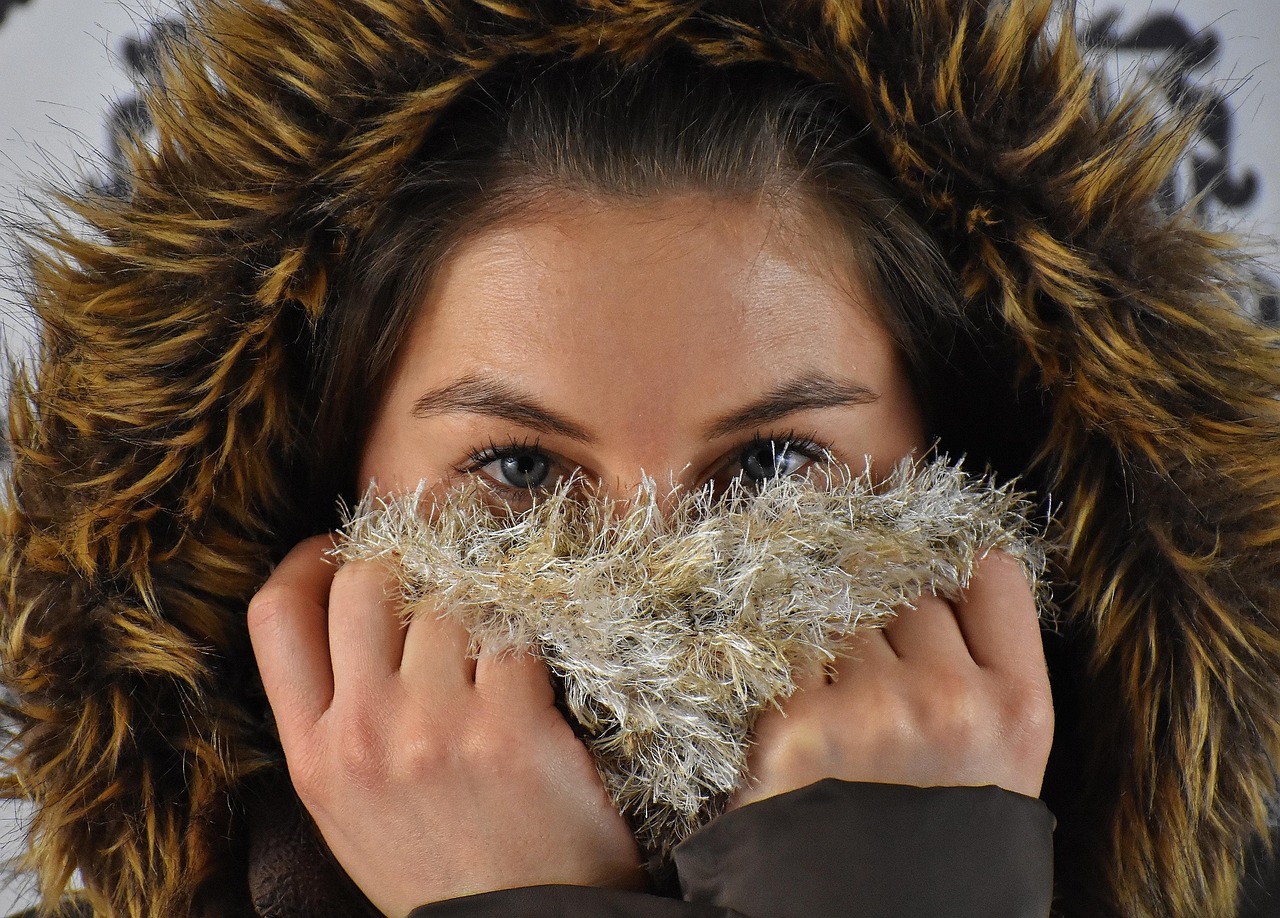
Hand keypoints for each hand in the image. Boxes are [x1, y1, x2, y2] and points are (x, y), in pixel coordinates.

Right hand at [247, 535, 645, 916]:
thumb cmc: (435, 865)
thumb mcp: (346, 807)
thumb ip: (332, 718)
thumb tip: (341, 613)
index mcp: (313, 754)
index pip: (276, 615)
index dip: (308, 561)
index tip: (340, 549)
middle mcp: (366, 732)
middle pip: (364, 581)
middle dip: (402, 571)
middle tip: (433, 591)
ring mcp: (439, 724)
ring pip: (448, 598)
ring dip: (474, 610)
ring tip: (488, 656)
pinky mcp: (513, 724)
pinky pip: (514, 633)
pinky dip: (525, 642)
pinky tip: (528, 678)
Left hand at [730, 550, 1052, 807]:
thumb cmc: (944, 841)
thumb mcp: (1000, 764)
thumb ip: (983, 675)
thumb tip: (934, 582)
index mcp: (1019, 709)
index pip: (990, 573)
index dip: (954, 568)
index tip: (931, 581)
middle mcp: (951, 700)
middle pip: (907, 588)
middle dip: (884, 607)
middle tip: (867, 644)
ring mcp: (873, 712)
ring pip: (843, 612)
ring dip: (831, 632)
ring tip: (831, 680)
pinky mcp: (797, 729)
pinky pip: (787, 651)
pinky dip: (783, 662)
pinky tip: (792, 693)